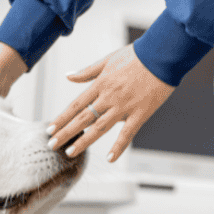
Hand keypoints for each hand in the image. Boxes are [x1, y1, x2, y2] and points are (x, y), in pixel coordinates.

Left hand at [48, 45, 174, 162]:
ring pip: (99, 127)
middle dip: (66, 132)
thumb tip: (68, 76)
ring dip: (84, 141)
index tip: (50, 129)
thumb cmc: (137, 55)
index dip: (62, 118)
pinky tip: (110, 159)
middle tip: (52, 144)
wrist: (163, 53)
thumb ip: (87, 71)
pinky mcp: (140, 113)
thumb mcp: (108, 59)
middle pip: (83, 118)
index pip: (76, 104)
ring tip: (70, 152)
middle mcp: (109, 97)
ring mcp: (124, 106)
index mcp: (101, 84)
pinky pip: (128, 133)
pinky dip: (119, 147)